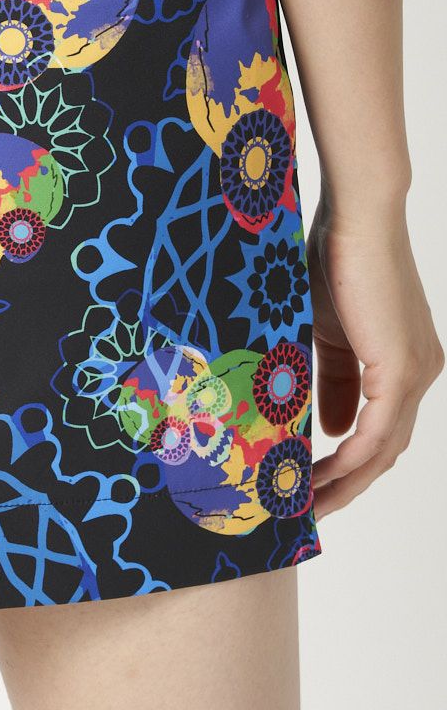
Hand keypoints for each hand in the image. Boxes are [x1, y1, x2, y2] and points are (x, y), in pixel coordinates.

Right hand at [307, 195, 442, 517]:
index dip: (347, 461)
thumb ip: (334, 380)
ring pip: (384, 449)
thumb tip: (327, 429)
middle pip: (386, 450)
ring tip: (305, 501)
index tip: (309, 480)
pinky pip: (376, 432)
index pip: (379, 428)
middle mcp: (419, 373)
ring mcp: (415, 373)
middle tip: (306, 508)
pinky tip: (319, 473)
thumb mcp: (327, 330)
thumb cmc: (334, 257)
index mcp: (404, 362)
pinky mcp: (401, 369)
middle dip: (346, 484)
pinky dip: (348, 458)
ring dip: (345, 481)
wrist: (356, 217)